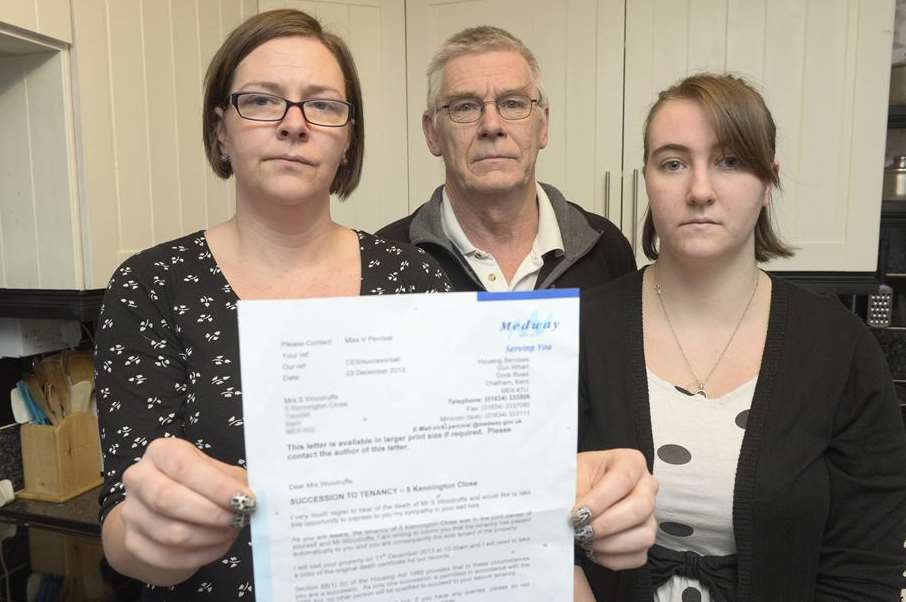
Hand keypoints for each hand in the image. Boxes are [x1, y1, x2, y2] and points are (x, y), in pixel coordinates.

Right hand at [116, 437, 253, 572]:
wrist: (166, 511)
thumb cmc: (198, 484)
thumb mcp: (216, 471)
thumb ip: (233, 480)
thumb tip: (249, 497)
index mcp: (161, 452)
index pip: (184, 466)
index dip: (215, 485)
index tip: (243, 499)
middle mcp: (138, 478)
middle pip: (168, 500)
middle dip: (211, 513)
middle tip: (238, 519)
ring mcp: (131, 512)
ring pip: (169, 533)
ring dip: (208, 537)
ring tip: (230, 531)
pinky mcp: (133, 542)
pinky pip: (167, 556)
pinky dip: (199, 555)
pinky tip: (216, 545)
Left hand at [572, 449, 656, 569]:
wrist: (573, 495)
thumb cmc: (574, 480)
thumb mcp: (571, 475)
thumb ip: (574, 490)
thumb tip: (575, 515)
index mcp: (630, 462)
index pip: (623, 479)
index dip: (600, 499)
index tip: (577, 513)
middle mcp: (646, 486)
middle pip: (640, 507)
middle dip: (607, 524)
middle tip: (582, 530)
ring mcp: (649, 514)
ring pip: (645, 535)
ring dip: (611, 544)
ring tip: (587, 540)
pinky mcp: (644, 538)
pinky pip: (638, 556)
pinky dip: (614, 558)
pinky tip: (593, 551)